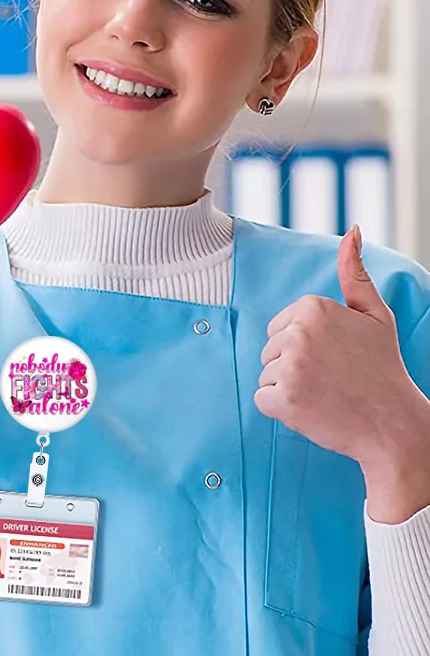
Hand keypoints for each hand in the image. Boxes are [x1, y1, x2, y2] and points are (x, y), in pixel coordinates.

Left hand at [256, 226, 429, 522]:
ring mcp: (289, 367)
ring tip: (325, 392)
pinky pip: (263, 399)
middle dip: (294, 365)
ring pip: (266, 374)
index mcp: (314, 308)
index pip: (280, 326)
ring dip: (289, 386)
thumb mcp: (375, 315)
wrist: (393, 424)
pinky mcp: (282, 399)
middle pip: (270, 349)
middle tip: (331, 376)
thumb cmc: (381, 368)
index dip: (304, 345)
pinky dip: (282, 409)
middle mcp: (298, 333)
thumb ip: (355, 274)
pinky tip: (313, 408)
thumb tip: (351, 231)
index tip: (334, 355)